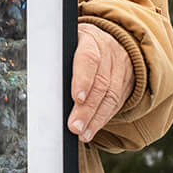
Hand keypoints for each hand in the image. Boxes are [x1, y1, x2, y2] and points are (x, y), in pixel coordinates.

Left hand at [67, 24, 132, 143]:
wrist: (108, 39)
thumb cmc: (79, 44)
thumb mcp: (68, 44)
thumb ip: (58, 60)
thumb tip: (45, 86)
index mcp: (90, 39)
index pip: (89, 59)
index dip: (83, 79)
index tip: (76, 98)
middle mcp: (109, 52)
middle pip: (101, 83)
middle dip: (87, 109)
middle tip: (74, 126)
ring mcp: (121, 68)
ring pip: (111, 96)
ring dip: (95, 119)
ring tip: (82, 134)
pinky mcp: (127, 83)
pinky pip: (117, 104)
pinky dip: (103, 119)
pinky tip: (91, 129)